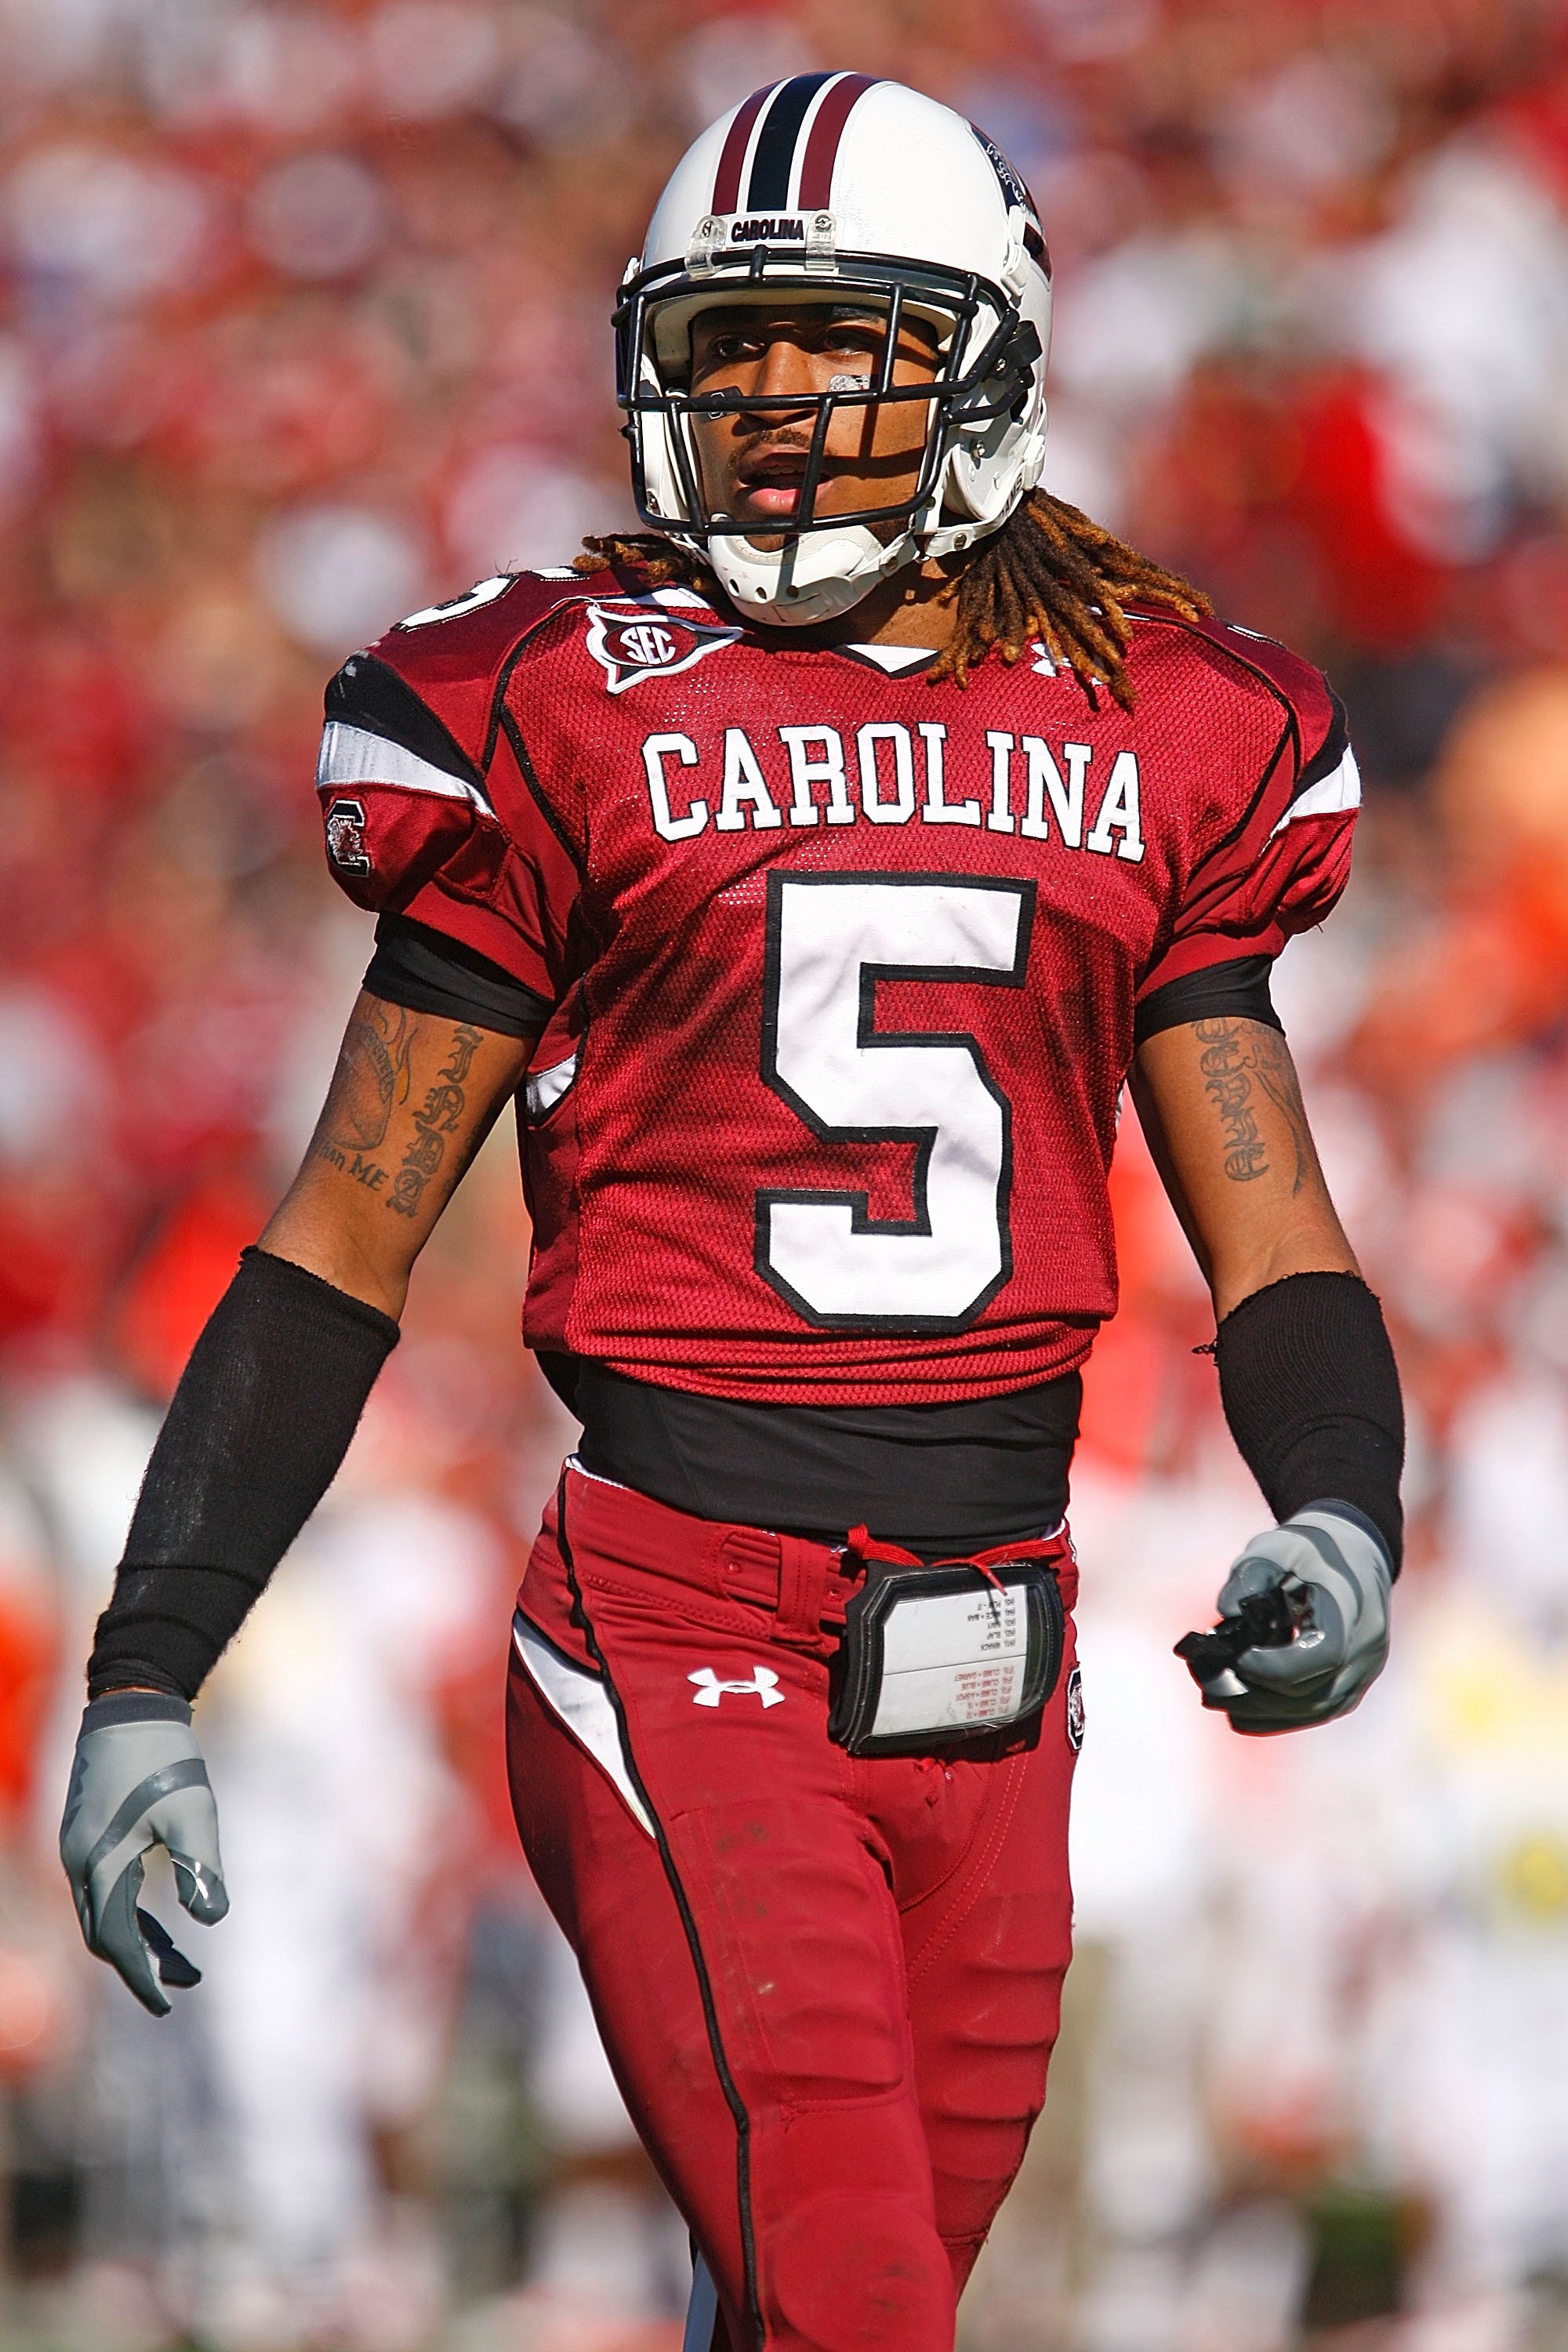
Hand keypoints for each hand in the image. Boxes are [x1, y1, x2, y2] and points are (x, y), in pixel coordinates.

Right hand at [60, 1699, 228, 2014]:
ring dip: (137, 1940)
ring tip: (181, 1959)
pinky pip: (103, 1892)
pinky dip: (129, 1914)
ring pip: (102, 1914)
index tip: (169, 2004)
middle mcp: (79, 1863)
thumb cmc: (165, 1758)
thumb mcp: (194, 1811)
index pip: (115, 1940)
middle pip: (104, 1934)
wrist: (132, 1705)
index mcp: (100, 1863)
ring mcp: (78, 1849)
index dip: (142, 1975)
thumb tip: (211, 1919)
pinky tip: (160, 1918)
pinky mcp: (87, 1836)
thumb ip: (202, 1867)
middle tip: (186, 1982)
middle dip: (143, 1965)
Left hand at [1176, 1503, 1391, 1734]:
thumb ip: (1251, 1573)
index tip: (1239, 1657)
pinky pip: (1319, 1712)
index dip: (1278, 1666)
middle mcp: (1367, 1646)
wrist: (1355, 1556)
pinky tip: (1241, 1714)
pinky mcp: (1354, 1684)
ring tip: (1217, 1698)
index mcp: (1352, 1607)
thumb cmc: (1311, 1549)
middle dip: (1258, 1692)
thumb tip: (1225, 1610)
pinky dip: (1280, 1717)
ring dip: (1264, 1711)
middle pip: (1314, 1691)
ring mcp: (1365, 1671)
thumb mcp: (1278, 1546)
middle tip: (1208, 1684)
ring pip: (1315, 1709)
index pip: (1324, 1655)